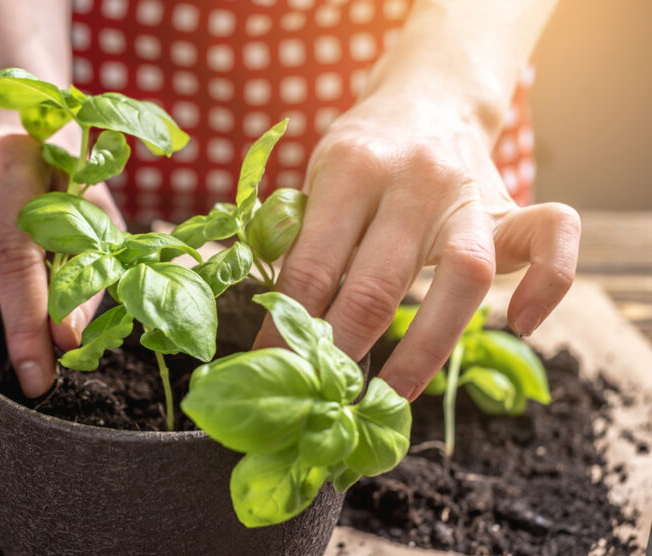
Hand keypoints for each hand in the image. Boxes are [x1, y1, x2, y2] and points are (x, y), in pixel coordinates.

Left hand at [254, 90, 580, 400]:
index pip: (312, 265)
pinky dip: (548, 284)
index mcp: (350, 167)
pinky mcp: (514, 206)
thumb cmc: (363, 156)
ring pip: (463, 274)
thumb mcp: (317, 179)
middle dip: (342, 349)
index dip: (287, 326)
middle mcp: (414, 179)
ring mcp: (469, 193)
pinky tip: (519, 326)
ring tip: (390, 396)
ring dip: (422, 347)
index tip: (270, 368)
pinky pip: (554, 239)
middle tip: (319, 393)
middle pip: (377, 282)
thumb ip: (300, 239)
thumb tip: (274, 326)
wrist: (427, 96)